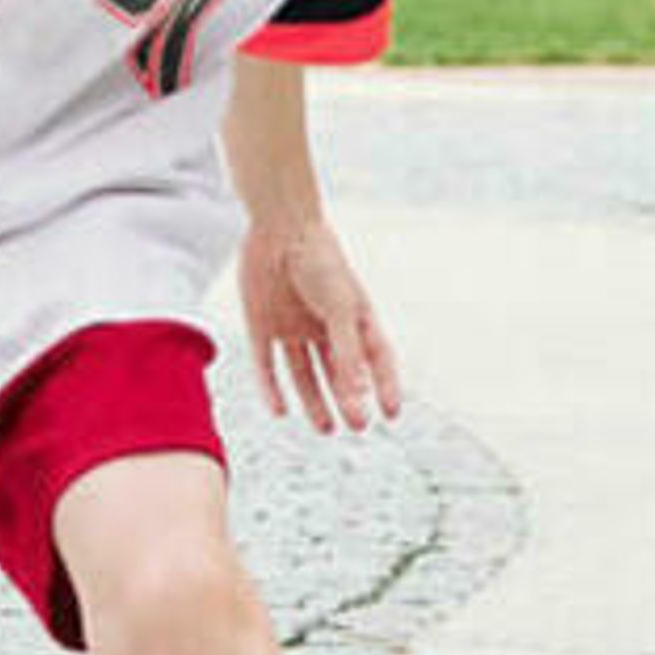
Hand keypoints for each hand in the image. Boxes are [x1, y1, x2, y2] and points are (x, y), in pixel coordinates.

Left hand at [238, 215, 401, 436]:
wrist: (277, 226)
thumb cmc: (319, 261)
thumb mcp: (340, 308)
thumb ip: (349, 353)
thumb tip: (361, 398)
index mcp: (352, 314)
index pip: (375, 357)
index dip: (386, 384)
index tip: (392, 414)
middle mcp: (323, 323)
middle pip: (339, 370)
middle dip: (349, 398)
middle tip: (356, 426)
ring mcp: (292, 325)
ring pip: (304, 372)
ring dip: (315, 401)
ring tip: (327, 428)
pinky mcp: (262, 324)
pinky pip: (267, 364)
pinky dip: (272, 388)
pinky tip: (280, 411)